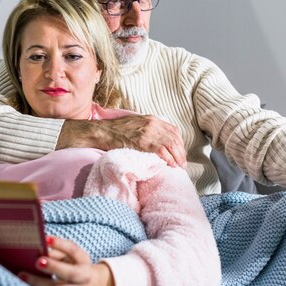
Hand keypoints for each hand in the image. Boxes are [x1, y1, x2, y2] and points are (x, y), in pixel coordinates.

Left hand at [19, 236, 113, 285]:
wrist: (94, 285)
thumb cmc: (77, 266)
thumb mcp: (72, 257)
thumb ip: (58, 253)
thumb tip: (39, 251)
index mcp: (83, 261)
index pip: (73, 250)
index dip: (60, 244)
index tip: (45, 238)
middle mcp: (83, 277)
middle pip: (71, 273)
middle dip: (54, 267)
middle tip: (37, 261)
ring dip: (39, 283)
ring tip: (23, 275)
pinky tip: (27, 284)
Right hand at [60, 115, 185, 167]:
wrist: (102, 131)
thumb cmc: (116, 130)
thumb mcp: (136, 124)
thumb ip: (148, 130)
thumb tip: (157, 142)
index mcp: (152, 119)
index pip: (173, 130)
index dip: (179, 142)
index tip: (180, 152)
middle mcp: (153, 123)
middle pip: (174, 138)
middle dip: (181, 151)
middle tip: (182, 163)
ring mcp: (148, 132)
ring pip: (170, 144)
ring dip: (177, 156)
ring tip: (179, 166)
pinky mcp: (142, 141)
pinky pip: (161, 150)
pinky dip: (168, 158)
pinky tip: (171, 165)